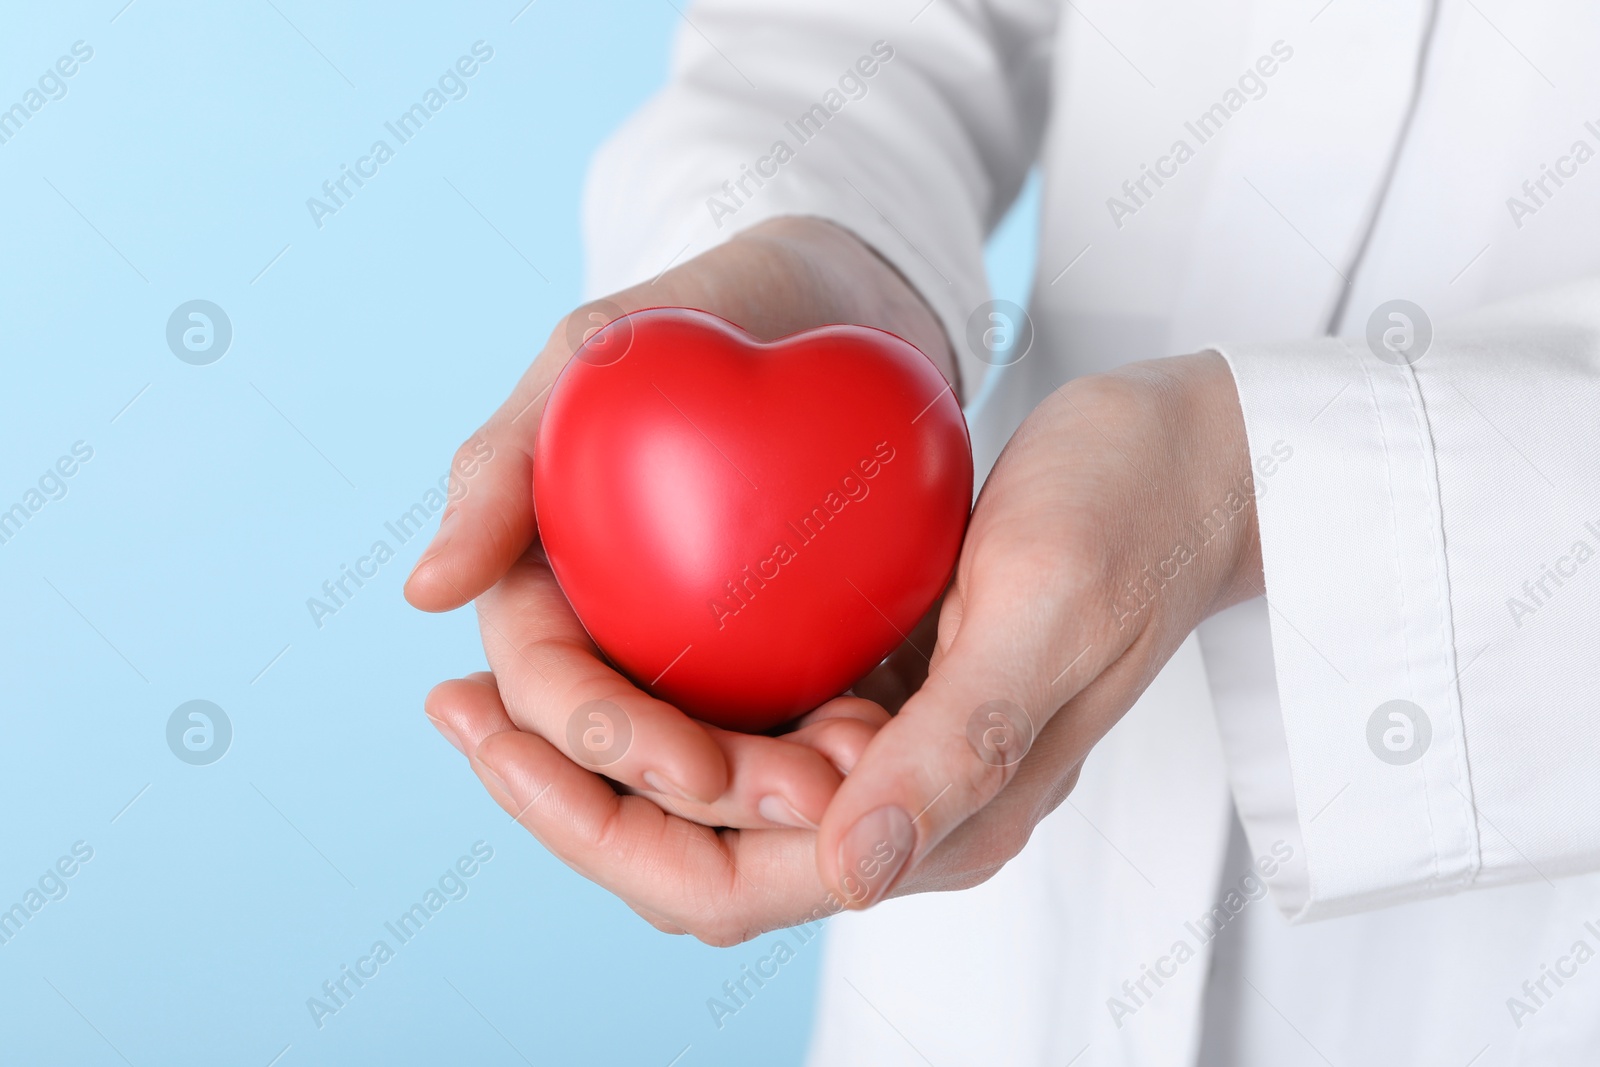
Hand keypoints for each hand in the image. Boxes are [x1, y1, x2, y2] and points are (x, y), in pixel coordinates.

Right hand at [407, 216, 956, 829]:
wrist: (833, 299)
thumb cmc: (703, 306)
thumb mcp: (596, 353)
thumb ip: (505, 462)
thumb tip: (423, 595)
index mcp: (541, 585)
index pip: (551, 693)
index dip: (612, 743)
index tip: (698, 775)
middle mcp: (610, 632)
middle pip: (635, 754)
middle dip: (716, 798)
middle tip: (814, 804)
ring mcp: (696, 646)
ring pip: (718, 755)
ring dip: (778, 791)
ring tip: (862, 789)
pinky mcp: (780, 644)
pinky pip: (795, 715)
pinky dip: (836, 741)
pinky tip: (896, 747)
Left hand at [425, 354, 1261, 944]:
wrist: (1190, 467)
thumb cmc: (1130, 526)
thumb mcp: (1044, 617)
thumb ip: (953, 752)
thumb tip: (847, 874)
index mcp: (932, 823)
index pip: (721, 881)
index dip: (590, 827)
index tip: (488, 731)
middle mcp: (894, 808)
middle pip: (687, 850)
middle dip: (561, 793)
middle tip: (452, 701)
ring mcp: (881, 750)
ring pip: (699, 792)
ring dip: (591, 746)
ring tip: (488, 672)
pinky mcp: (875, 686)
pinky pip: (737, 717)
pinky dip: (655, 689)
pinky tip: (594, 625)